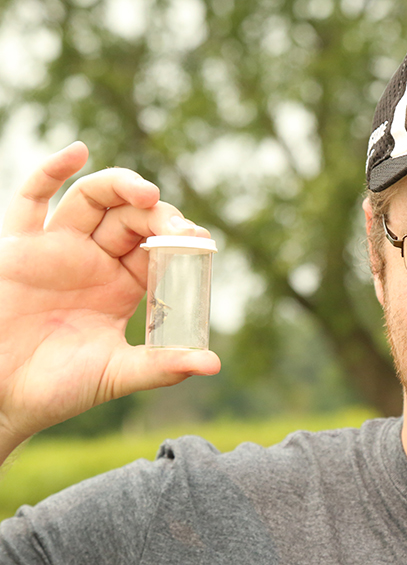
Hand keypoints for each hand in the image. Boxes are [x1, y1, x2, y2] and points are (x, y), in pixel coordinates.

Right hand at [0, 142, 220, 457]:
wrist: (3, 399)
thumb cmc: (59, 389)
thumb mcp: (117, 374)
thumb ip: (162, 366)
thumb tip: (213, 364)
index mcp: (123, 286)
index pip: (158, 248)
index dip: (178, 239)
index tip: (199, 240)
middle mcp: (94, 261)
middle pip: (131, 218)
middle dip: (157, 215)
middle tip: (177, 225)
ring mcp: (56, 249)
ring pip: (91, 200)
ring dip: (120, 186)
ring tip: (147, 194)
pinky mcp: (18, 246)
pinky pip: (29, 199)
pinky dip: (50, 171)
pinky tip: (77, 151)